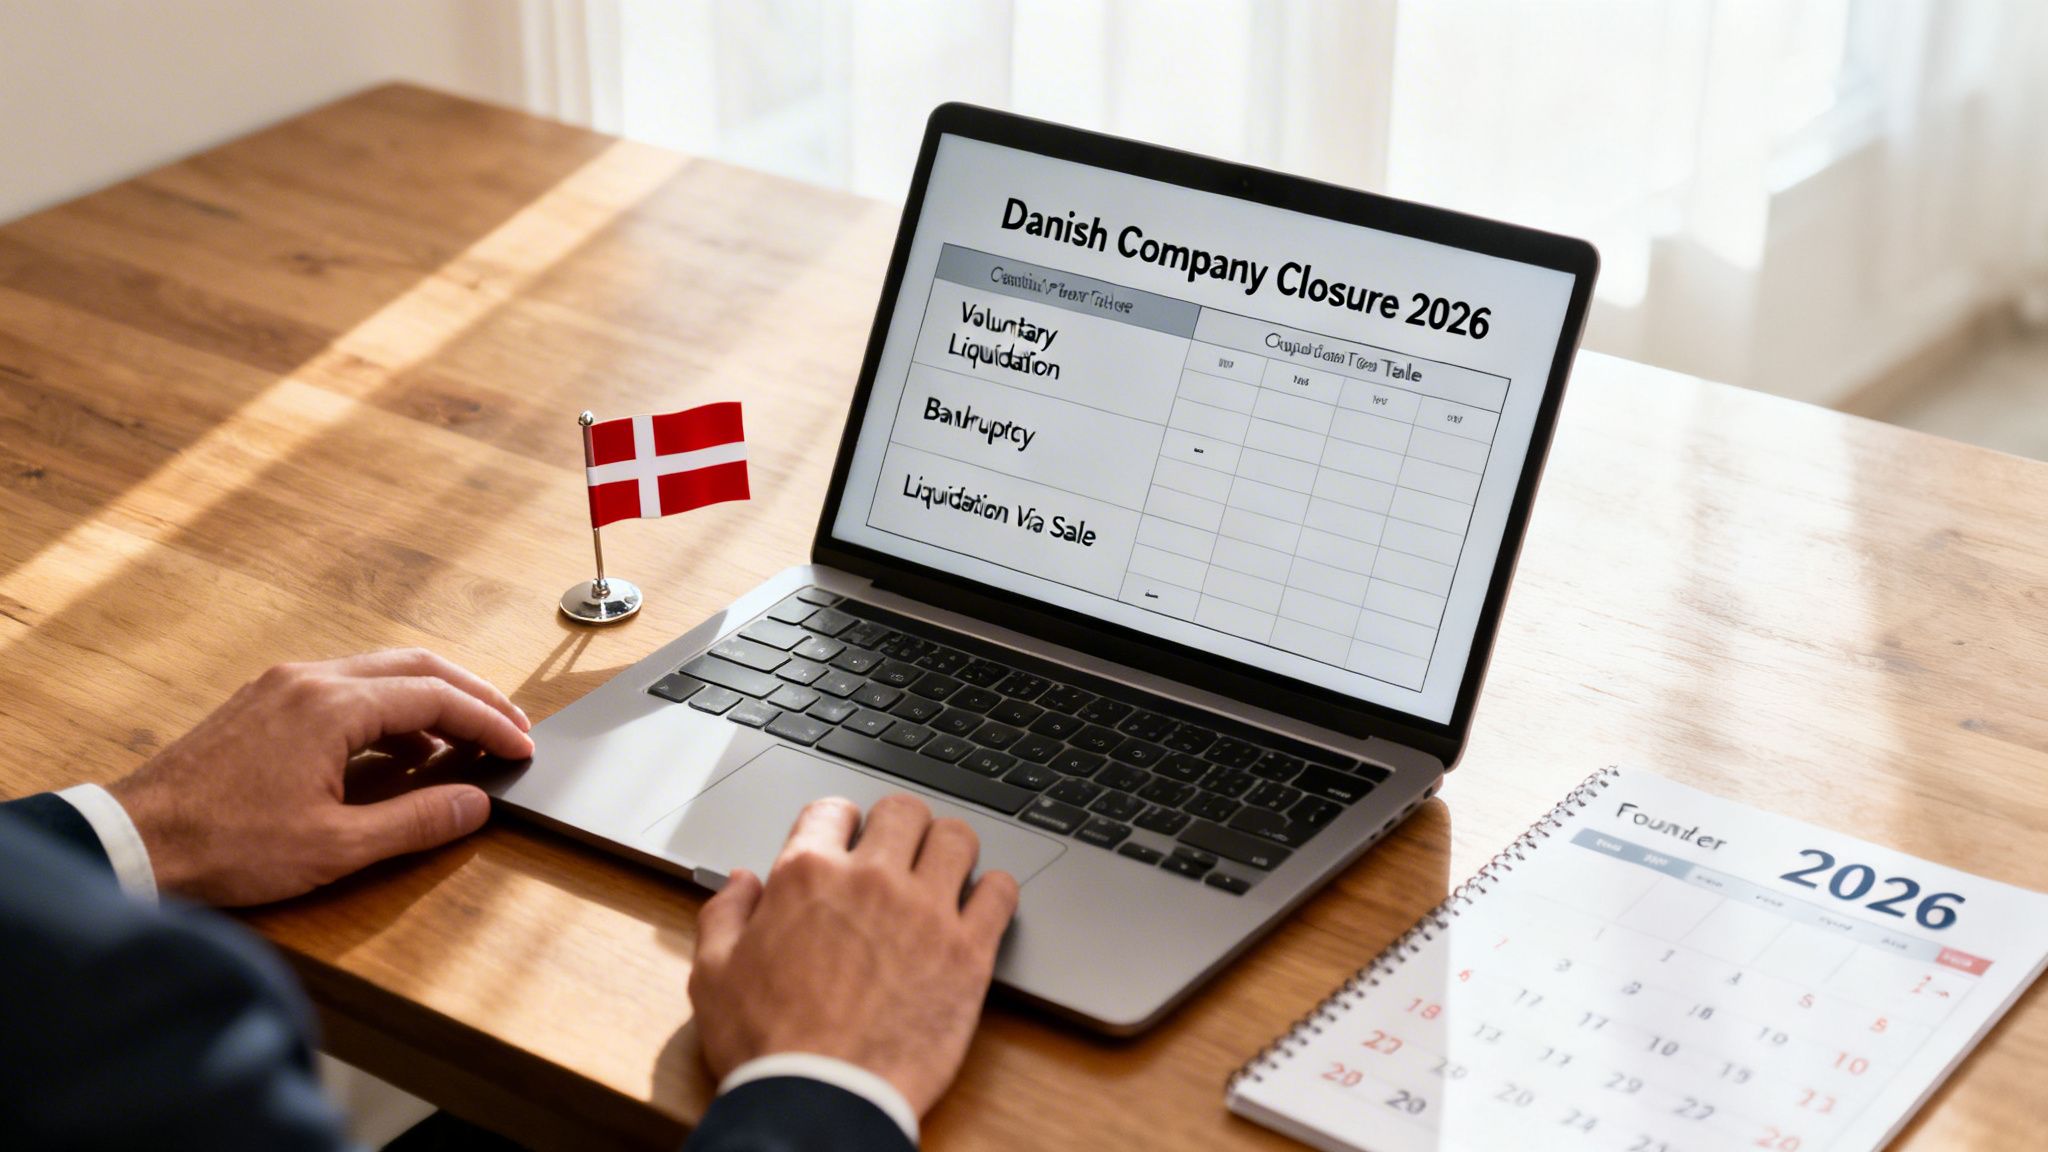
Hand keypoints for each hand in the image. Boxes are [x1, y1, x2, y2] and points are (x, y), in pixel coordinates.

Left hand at [108, 648, 532, 905]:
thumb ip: (415, 821)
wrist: (135, 840)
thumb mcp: (335, 847)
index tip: (521, 747)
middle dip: (472, 696)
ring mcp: (283, 686)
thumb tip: (474, 804)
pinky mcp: (265, 702)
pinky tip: (402, 746)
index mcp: (332, 706)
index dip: (489, 722)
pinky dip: (390, 707)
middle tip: (511, 728)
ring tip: (466, 738)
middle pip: (417, 667)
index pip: (437, 697)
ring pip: (381, 671)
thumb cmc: (224, 845)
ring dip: (431, 698)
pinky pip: (347, 686)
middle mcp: (310, 679)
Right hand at [688, 795, 1020, 1116]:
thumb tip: (741, 882)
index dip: (838, 823)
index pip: (833, 809)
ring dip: (948, 849)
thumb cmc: (767, 1045)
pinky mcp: (969, 952)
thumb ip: (724, 915)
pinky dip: (994, 892)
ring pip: (958, 838)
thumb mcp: (712, 975)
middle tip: (896, 852)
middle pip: (904, 810)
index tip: (845, 840)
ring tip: (941, 872)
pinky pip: (1002, 892)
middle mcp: (871, 881)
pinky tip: (979, 906)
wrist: (821, 1100)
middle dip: (898, 825)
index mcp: (807, 876)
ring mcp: (926, 912)